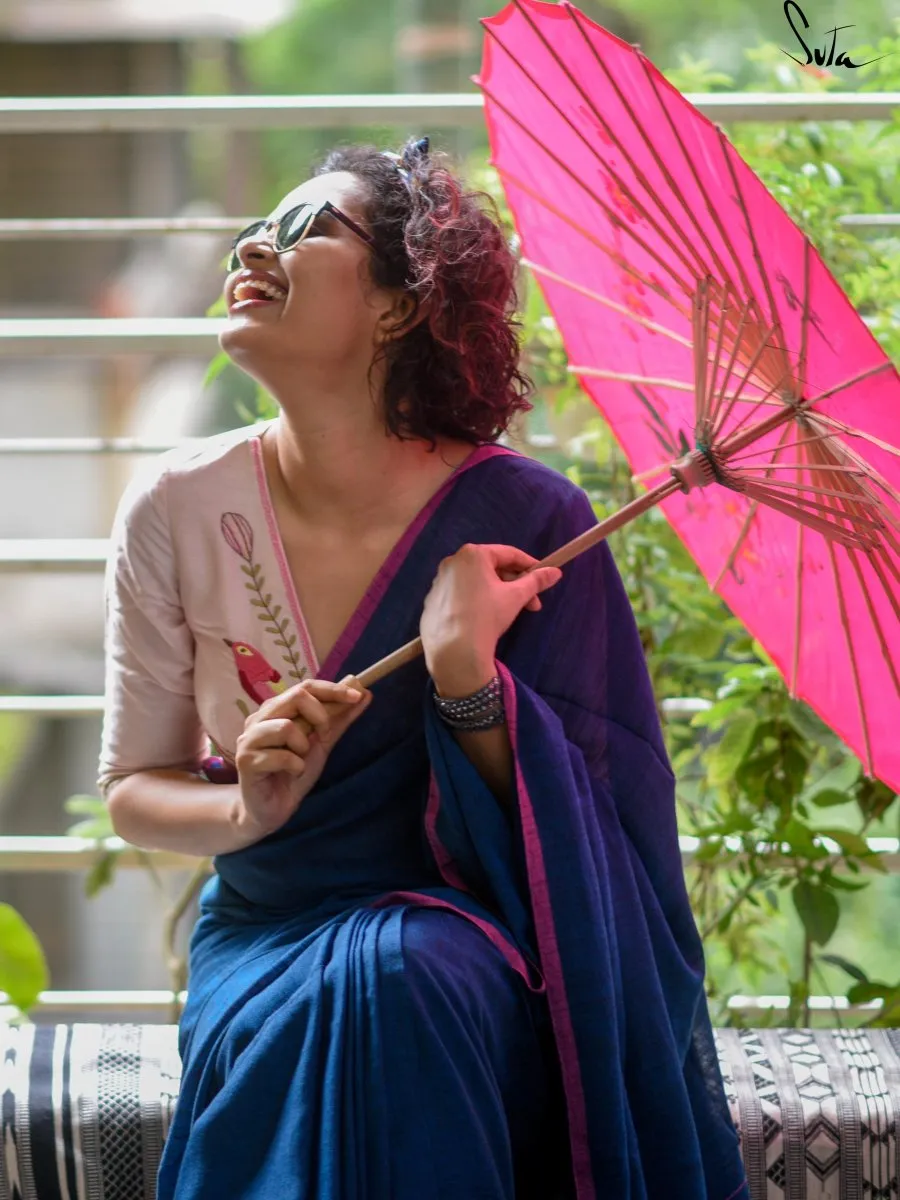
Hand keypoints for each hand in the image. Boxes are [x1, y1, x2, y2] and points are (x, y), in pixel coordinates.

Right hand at [231, 675, 372, 846]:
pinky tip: (291, 773)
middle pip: (296, 696)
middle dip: (321, 716)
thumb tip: (364, 694)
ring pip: (287, 727)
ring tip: (300, 759)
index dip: (333, 689)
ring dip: (304, 746)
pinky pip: (282, 756)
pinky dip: (296, 766)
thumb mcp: (322, 744)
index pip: (305, 687)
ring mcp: (249, 739)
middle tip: (323, 735)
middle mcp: (259, 719)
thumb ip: (339, 720)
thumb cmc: (293, 772)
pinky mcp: (246, 761)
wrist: (273, 809)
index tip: (358, 695)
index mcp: (276, 710)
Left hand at [419, 543, 562, 679]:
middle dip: (514, 584)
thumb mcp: (516, 597)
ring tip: (509, 613)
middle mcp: (452, 562)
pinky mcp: (432, 601)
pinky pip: (460, 595)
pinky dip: (475, 602)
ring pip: (475, 582)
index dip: (529, 565)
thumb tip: (556, 572)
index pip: (508, 553)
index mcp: (472, 554)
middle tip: (531, 603)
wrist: (453, 651)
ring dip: (496, 593)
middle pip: (491, 568)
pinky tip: (483, 619)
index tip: (543, 577)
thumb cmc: (487, 616)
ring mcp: (439, 582)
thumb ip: (536, 581)